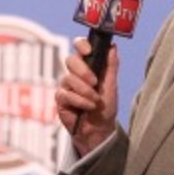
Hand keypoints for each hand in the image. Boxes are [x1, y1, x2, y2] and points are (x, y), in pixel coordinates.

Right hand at [54, 38, 119, 154]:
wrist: (100, 129)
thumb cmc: (105, 107)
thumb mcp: (111, 85)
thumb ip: (111, 65)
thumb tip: (112, 46)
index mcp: (88, 66)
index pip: (79, 47)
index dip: (81, 45)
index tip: (88, 51)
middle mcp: (75, 73)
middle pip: (70, 60)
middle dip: (83, 71)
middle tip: (94, 82)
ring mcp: (66, 85)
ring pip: (69, 78)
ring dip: (85, 91)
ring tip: (95, 101)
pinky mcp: (60, 98)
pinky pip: (65, 94)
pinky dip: (79, 101)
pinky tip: (87, 107)